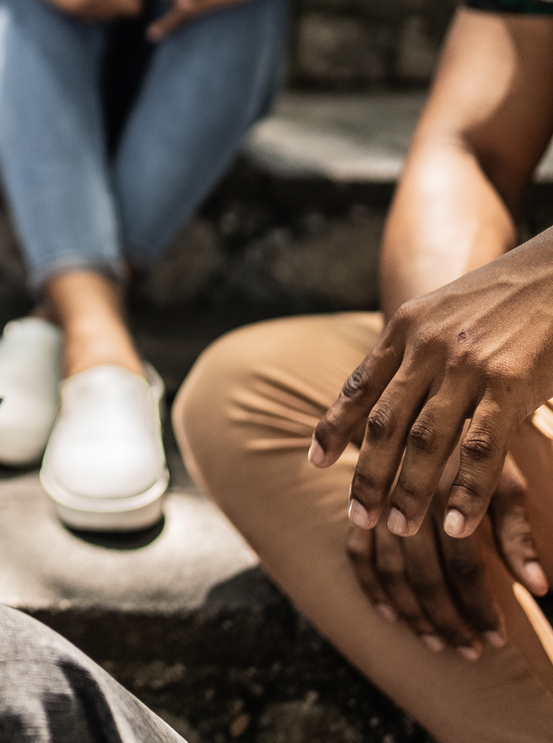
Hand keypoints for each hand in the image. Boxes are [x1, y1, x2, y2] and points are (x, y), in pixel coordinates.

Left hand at [311, 229, 552, 541]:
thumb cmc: (504, 295)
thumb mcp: (444, 309)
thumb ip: (418, 346)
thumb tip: (395, 387)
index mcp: (404, 327)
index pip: (359, 386)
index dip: (335, 427)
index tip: (316, 462)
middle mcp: (425, 346)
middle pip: (384, 423)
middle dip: (367, 473)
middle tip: (356, 518)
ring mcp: (465, 365)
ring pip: (425, 441)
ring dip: (408, 490)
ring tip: (396, 530)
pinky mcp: (509, 383)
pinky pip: (480, 447)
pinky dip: (464, 489)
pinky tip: (453, 523)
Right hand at [346, 454, 543, 658]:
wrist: (422, 393)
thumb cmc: (474, 437)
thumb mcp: (503, 476)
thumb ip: (516, 532)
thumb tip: (540, 588)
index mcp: (445, 490)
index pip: (464, 564)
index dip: (481, 606)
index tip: (499, 639)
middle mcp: (406, 497)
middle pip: (423, 574)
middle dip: (448, 619)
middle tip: (470, 651)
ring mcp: (377, 502)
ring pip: (389, 570)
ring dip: (413, 613)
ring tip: (437, 644)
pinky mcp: (359, 503)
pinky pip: (356, 553)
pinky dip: (371, 587)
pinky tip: (390, 615)